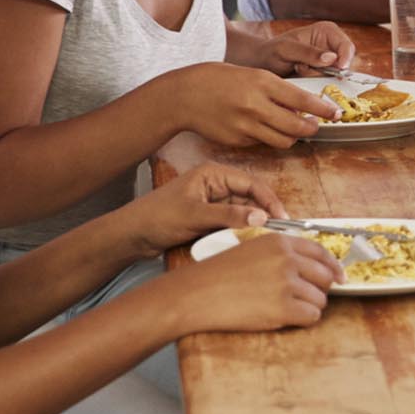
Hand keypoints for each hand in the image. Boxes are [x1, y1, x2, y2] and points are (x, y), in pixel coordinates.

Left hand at [126, 162, 286, 258]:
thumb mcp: (196, 215)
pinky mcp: (208, 217)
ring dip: (252, 223)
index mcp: (213, 174)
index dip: (269, 199)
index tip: (282, 217)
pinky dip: (240, 230)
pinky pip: (232, 221)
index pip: (251, 183)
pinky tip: (247, 239)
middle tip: (277, 231)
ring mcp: (212, 201)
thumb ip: (230, 216)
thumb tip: (261, 217)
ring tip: (264, 237)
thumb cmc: (157, 217)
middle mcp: (215, 185)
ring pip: (243, 211)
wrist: (132, 235)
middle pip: (250, 197)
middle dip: (263, 212)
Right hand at [167, 62, 337, 148]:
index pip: (302, 100)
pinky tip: (264, 128)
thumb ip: (276, 89)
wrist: (185, 95)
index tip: (335, 113)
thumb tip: (302, 105)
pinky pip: (263, 143)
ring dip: (293, 137)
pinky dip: (269, 138)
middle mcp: (256, 106)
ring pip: (284, 141)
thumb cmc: (219, 79)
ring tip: (294, 129)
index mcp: (262, 82)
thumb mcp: (252, 75)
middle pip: (297, 126)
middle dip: (312, 128)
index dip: (323, 109)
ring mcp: (246, 126)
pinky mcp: (238, 141)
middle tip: (316, 125)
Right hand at [170, 229, 343, 332]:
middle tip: (307, 298)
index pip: (321, 251)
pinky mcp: (283, 308)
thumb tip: (311, 267)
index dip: (333, 266)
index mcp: (280, 242)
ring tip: (287, 308)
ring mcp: (286, 284)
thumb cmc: (220, 274)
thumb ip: (281, 253)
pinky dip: (304, 320)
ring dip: (309, 306)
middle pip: (325, 276)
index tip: (340, 277)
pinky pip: (311, 316)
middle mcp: (287, 259)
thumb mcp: (252, 249)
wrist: (197, 294)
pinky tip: (287, 318)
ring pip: (320, 299)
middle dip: (320, 289)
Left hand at [255, 22, 356, 77]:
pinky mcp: (324, 75)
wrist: (262, 64)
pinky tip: (301, 76)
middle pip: (345, 64)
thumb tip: (331, 58)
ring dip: (318, 77)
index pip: (347, 46)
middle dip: (327, 71)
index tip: (337, 70)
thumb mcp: (286, 49)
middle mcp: (332, 46)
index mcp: (327, 31)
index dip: (345, 59)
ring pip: (336, 76)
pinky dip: (315, 84)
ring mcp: (329, 62)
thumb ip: (307, 52)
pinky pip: (328, 83)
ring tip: (299, 70)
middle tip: (305, 69)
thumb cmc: (272, 51)